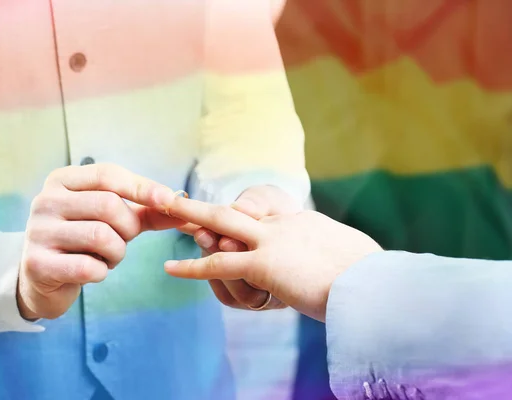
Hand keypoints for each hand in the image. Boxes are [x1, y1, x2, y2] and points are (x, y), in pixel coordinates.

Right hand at [17, 164, 181, 319]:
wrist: (43, 278)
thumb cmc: (83, 240)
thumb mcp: (113, 218)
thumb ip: (145, 209)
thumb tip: (183, 203)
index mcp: (61, 180)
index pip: (108, 174)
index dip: (141, 187)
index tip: (169, 200)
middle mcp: (45, 200)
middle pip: (108, 205)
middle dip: (128, 228)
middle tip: (124, 240)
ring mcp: (38, 231)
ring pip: (101, 236)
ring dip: (117, 253)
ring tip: (108, 257)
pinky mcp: (37, 264)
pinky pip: (88, 267)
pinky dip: (101, 272)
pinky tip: (93, 271)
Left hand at [163, 196, 381, 320]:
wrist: (376, 284)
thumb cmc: (370, 275)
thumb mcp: (349, 255)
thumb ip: (336, 252)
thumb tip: (352, 258)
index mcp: (301, 224)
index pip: (261, 219)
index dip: (238, 219)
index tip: (221, 219)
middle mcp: (283, 226)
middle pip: (235, 210)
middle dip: (204, 204)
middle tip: (177, 198)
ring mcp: (272, 243)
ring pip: (221, 226)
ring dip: (190, 220)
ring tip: (165, 213)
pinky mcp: (265, 265)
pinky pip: (221, 265)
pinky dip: (194, 267)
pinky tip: (171, 269)